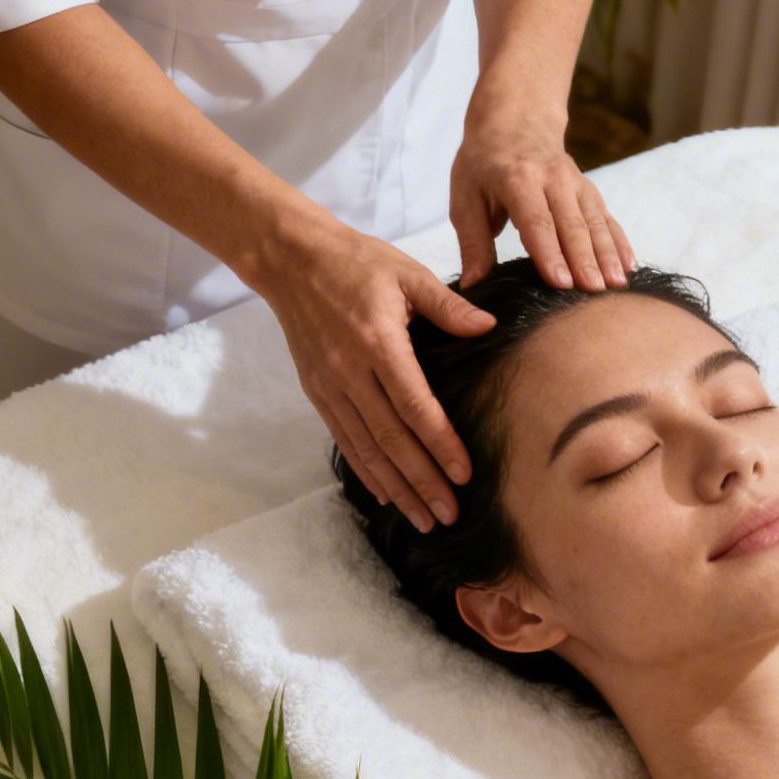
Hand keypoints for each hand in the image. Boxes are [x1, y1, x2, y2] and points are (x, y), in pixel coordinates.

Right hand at [252, 210, 494, 531]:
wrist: (291, 259)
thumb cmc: (356, 262)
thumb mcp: (407, 272)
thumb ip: (447, 305)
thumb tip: (487, 327)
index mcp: (378, 343)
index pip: (414, 406)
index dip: (440, 443)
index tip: (464, 473)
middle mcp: (350, 374)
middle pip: (390, 439)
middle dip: (421, 481)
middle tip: (449, 514)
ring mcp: (330, 387)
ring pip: (365, 449)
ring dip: (395, 488)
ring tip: (423, 519)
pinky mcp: (317, 393)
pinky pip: (344, 441)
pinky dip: (365, 472)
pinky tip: (385, 496)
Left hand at [450, 96, 634, 290]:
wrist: (515, 118)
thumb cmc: (484, 163)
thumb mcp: (465, 197)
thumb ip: (473, 243)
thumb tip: (473, 286)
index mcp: (517, 179)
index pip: (536, 221)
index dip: (550, 252)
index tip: (561, 282)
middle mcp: (552, 178)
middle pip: (572, 224)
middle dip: (585, 260)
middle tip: (595, 292)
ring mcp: (576, 182)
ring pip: (595, 222)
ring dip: (608, 255)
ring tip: (617, 285)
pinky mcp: (589, 190)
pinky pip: (607, 218)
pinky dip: (620, 242)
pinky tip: (629, 266)